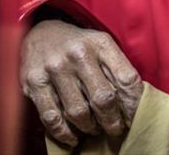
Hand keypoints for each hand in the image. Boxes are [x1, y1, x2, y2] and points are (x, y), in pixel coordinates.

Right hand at [20, 20, 143, 146]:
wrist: (41, 32)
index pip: (126, 79)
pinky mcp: (34, 82)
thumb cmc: (79, 46)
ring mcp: (55, 67)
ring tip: (94, 129)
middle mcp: (78, 53)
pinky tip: (73, 136)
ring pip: (78, 111)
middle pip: (103, 98)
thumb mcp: (102, 47)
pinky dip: (64, 133)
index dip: (134, 104)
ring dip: (89, 127)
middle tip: (114, 129)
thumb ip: (117, 70)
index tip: (134, 117)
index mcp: (101, 43)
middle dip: (112, 121)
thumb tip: (132, 105)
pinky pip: (52, 117)